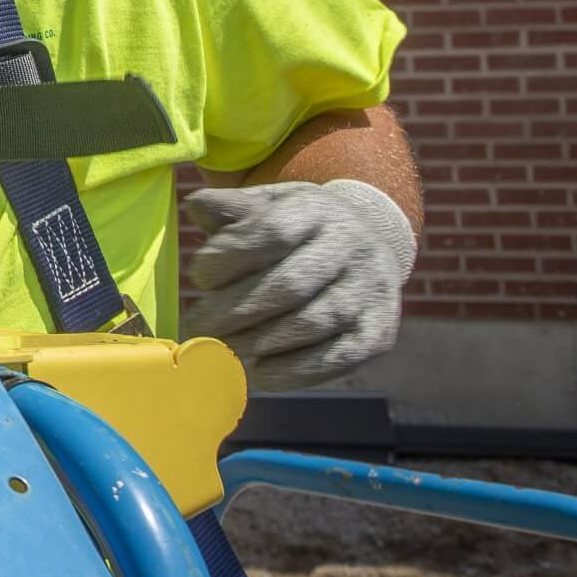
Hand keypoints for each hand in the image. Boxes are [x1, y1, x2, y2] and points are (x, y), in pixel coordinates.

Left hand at [180, 179, 416, 390]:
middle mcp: (352, 248)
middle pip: (290, 284)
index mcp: (318, 211)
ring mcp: (371, 292)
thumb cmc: (299, 229)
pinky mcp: (379, 333)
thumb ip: (231, 208)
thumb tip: (197, 206)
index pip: (272, 232)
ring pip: (312, 323)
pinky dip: (293, 370)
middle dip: (235, 310)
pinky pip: (336, 358)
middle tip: (197, 327)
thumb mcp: (268, 205)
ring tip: (223, 347)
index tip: (200, 278)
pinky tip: (260, 371)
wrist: (369, 244)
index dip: (230, 258)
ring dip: (259, 341)